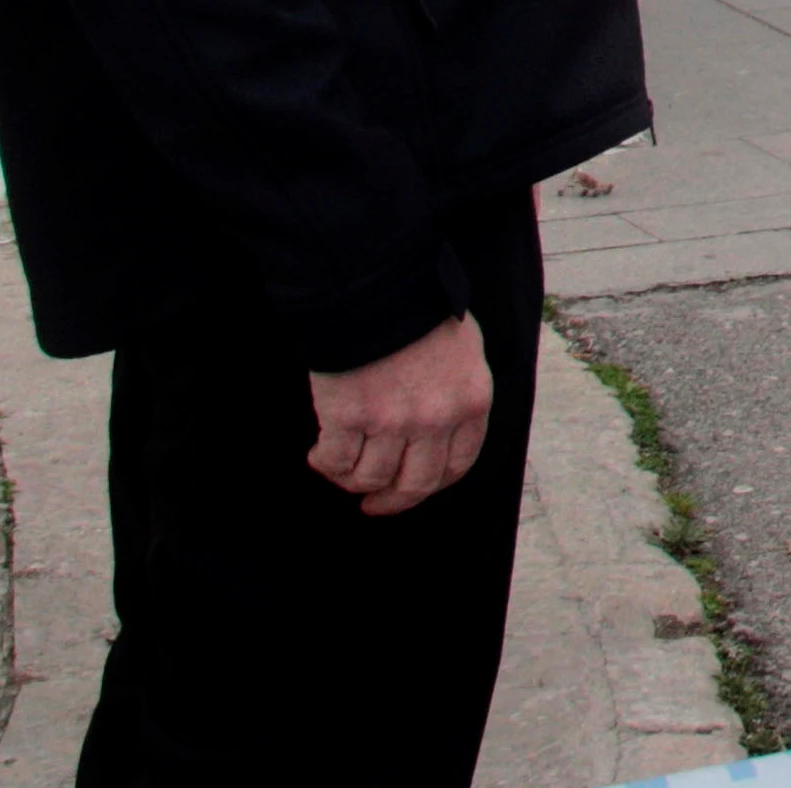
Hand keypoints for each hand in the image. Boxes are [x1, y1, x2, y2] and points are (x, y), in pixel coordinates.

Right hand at [306, 314, 496, 515]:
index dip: (432, 484)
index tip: (412, 489)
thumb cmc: (419, 310)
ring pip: (371, 478)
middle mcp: (436, 419)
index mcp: (471, 401)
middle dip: (392, 501)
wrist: (378, 285)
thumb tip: (439, 427)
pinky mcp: (349, 417)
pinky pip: (336, 462)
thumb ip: (455, 391)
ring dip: (352, 480)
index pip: (457, 464)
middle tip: (373, 505)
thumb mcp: (462, 349)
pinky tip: (319, 454)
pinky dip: (325, 464)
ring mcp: (391, 421)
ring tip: (340, 468)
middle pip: (416, 483)